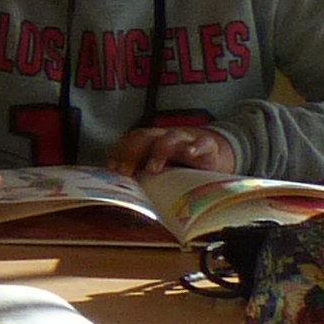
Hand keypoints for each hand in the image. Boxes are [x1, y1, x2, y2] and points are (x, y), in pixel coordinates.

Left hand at [112, 120, 235, 175]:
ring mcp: (186, 141)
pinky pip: (203, 143)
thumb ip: (139, 172)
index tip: (111, 169)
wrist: (212, 156)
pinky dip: (196, 147)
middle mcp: (165, 138)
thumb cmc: (179, 165)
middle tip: (124, 173)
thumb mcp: (157, 168)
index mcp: (151, 141)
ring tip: (152, 169)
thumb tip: (115, 187)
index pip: (131, 140)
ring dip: (159, 151)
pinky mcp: (208, 148)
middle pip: (145, 137)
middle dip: (132, 153)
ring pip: (170, 138)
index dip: (120, 151)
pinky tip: (190, 153)